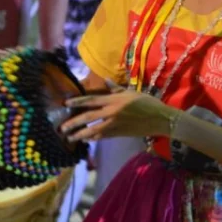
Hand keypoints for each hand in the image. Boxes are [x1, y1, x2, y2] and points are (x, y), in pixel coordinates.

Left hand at [61, 82, 177, 141]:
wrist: (160, 119)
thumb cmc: (148, 103)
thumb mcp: (133, 92)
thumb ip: (117, 89)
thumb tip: (106, 81)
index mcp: (114, 100)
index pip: (92, 100)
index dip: (77, 102)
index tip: (65, 104)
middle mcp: (112, 112)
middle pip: (88, 117)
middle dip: (73, 122)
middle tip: (62, 128)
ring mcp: (114, 124)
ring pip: (93, 130)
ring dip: (80, 134)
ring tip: (70, 137)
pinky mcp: (118, 133)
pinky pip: (102, 136)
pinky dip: (93, 138)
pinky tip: (86, 140)